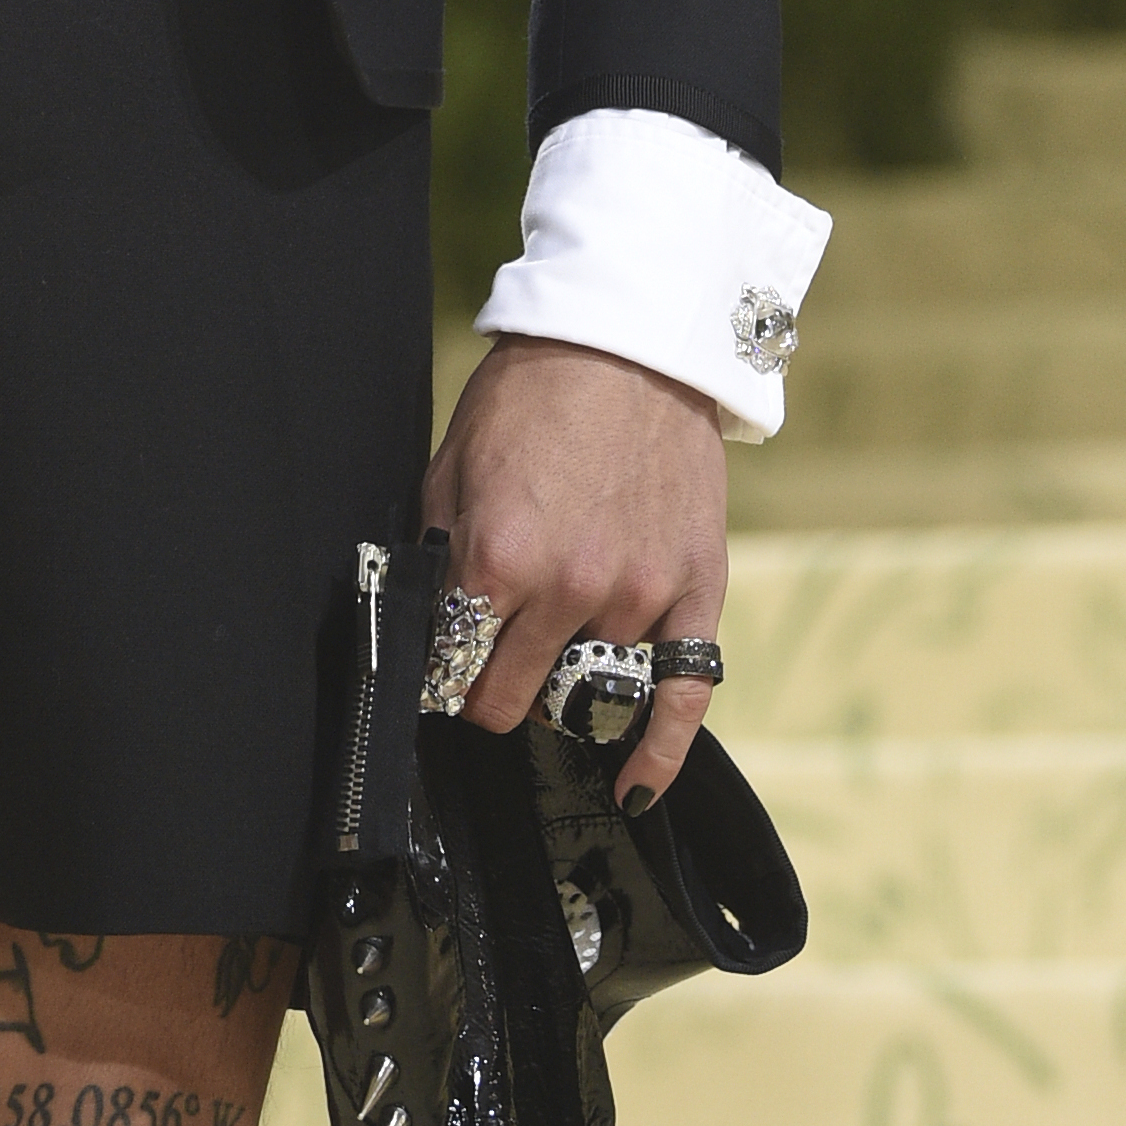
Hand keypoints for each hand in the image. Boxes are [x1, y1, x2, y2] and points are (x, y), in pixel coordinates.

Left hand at [421, 337, 725, 805]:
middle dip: (488, 692)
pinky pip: (683, 696)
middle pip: (512, 698)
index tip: (442, 668)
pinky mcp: (696, 592)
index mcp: (499, 556)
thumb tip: (429, 614)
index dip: (441, 669)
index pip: (454, 662)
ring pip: (586, 696)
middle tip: (487, 672)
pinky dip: (659, 751)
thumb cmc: (533, 392)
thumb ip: (442, 546)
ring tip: (548, 674)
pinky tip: (635, 784)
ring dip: (561, 691)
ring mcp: (639, 596)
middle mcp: (570, 588)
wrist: (628, 340)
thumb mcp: (454, 460)